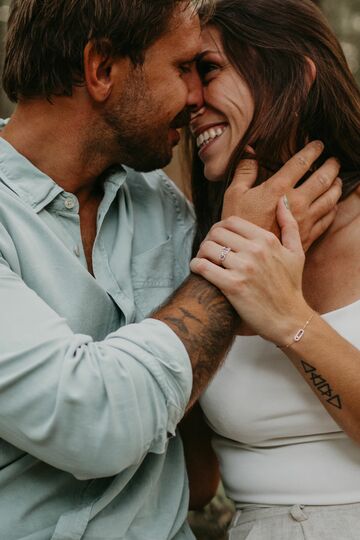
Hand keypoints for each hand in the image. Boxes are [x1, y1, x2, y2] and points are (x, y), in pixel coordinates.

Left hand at [191, 198, 311, 345]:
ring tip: (203, 261)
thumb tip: (282, 200)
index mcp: (267, 239)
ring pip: (208, 247)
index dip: (219, 228)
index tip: (218, 239)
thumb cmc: (291, 287)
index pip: (231, 221)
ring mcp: (244, 268)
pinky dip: (196, 266)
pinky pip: (204, 267)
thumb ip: (289, 224)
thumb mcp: (296, 252)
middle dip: (208, 239)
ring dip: (200, 253)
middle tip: (208, 251)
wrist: (290, 319)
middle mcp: (255, 250)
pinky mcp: (233, 286)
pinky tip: (198, 270)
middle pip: (216, 232)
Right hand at [222, 141, 340, 250]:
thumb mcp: (234, 194)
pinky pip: (327, 219)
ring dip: (336, 186)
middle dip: (331, 166)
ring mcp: (304, 220)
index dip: (312, 150)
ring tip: (337, 180)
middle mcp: (296, 202)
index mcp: (278, 188)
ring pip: (329, 199)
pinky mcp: (307, 236)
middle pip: (322, 179)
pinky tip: (332, 205)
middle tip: (334, 161)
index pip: (300, 162)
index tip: (318, 145)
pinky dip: (332, 209)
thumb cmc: (237, 224)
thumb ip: (244, 170)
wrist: (246, 256)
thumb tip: (250, 150)